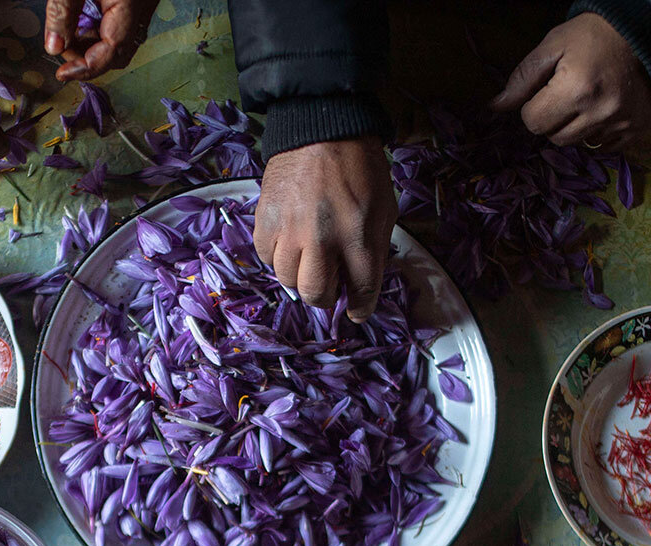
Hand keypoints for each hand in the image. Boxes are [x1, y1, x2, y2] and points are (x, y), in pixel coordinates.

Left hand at [46, 0, 159, 81]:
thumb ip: (62, 13)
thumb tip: (54, 48)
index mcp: (129, 4)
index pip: (111, 50)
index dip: (85, 67)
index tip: (62, 74)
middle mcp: (141, 8)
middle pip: (118, 52)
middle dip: (87, 58)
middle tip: (61, 50)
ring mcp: (141, 6)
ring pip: (119, 40)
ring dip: (92, 45)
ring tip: (66, 32)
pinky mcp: (135, 1)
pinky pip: (119, 26)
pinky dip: (98, 30)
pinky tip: (80, 20)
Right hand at [255, 138, 395, 321]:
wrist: (321, 129)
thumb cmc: (360, 168)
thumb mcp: (385, 208)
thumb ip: (375, 248)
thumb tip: (362, 282)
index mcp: (358, 235)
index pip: (361, 289)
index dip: (361, 307)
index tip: (358, 312)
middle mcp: (321, 238)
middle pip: (316, 293)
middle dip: (325, 298)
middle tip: (330, 289)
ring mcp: (289, 229)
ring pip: (287, 279)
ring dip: (300, 276)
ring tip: (309, 261)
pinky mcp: (266, 218)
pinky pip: (266, 256)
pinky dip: (277, 256)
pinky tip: (289, 243)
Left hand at [490, 13, 650, 150]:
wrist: (648, 32)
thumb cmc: (595, 35)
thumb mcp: (554, 45)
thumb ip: (523, 77)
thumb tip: (495, 106)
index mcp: (576, 88)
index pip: (533, 122)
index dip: (533, 107)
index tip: (545, 91)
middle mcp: (600, 111)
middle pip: (555, 138)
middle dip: (553, 119)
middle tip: (566, 94)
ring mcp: (622, 123)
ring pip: (579, 144)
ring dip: (575, 127)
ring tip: (587, 99)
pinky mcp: (638, 129)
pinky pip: (605, 147)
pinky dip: (599, 133)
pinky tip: (604, 108)